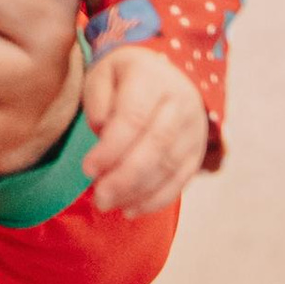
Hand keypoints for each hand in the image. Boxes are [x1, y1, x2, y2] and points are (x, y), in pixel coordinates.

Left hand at [81, 45, 206, 214]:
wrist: (165, 75)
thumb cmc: (124, 78)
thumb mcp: (102, 74)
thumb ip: (98, 100)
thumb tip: (103, 131)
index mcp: (152, 78)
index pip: (133, 117)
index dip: (111, 148)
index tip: (87, 169)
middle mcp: (180, 103)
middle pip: (156, 145)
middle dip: (125, 177)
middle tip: (98, 197)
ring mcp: (193, 129)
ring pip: (169, 166)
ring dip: (137, 192)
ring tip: (107, 204)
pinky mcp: (197, 152)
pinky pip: (180, 180)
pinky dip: (156, 199)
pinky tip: (131, 209)